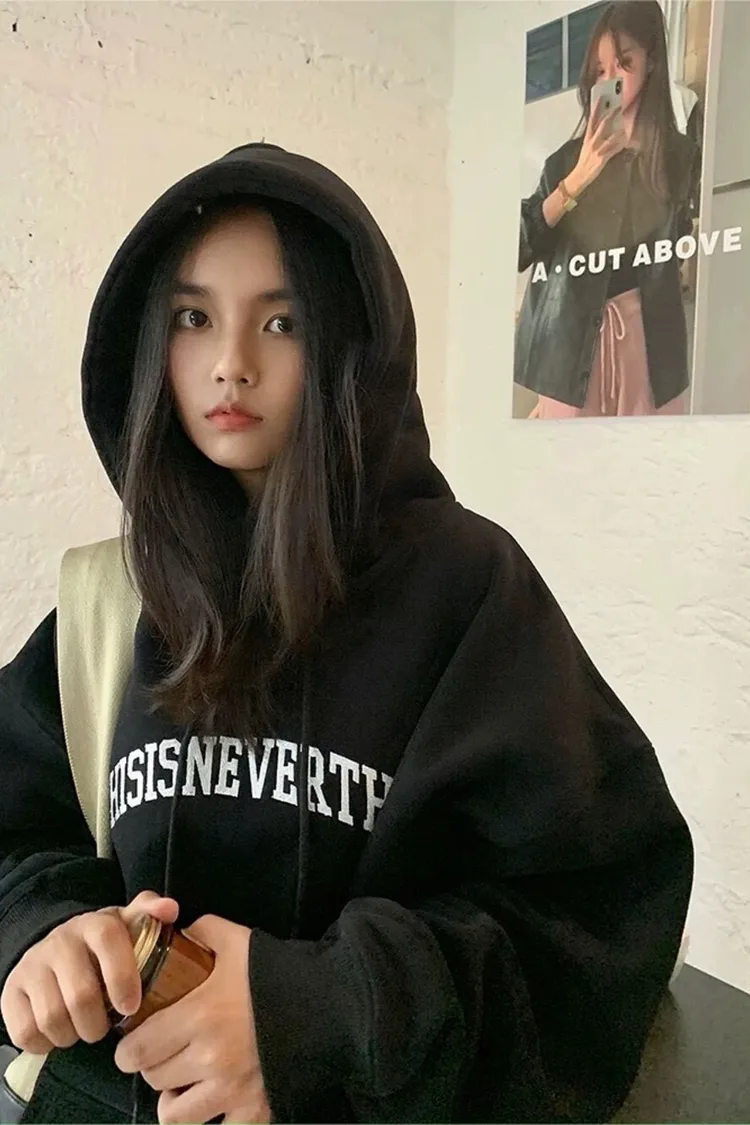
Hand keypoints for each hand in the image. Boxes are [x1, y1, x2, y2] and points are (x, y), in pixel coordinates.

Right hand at [0, 891, 177, 1053]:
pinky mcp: (11, 992)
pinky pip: (25, 1032)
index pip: (107, 940)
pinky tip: (59, 1033)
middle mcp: (60, 941)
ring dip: (73, 1035)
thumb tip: (170, 909)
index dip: (122, 976)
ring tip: (84, 1029)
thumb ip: (149, 913)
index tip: (131, 1006)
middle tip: (105, 1027)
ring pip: (52, 1018)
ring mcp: (32, 966)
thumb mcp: (127, 924)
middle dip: (97, 1023)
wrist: (55, 948)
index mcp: (94, 924)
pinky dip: (45, 1044)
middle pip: (80, 994)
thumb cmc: (103, 945)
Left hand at [114, 915, 268, 1124]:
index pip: (137, 1051)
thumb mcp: (238, 941)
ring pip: (175, 1116)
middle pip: (153, 1080)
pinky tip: (216, 1101)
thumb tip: (177, 932)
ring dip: (175, 1100)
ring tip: (185, 1083)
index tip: (135, 1042)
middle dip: (153, 1068)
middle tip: (164, 1054)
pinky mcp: (256, 1111)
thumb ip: (202, 932)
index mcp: (200, 1016)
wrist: (332, 1003)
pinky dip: (212, 1119)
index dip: (129, 1049)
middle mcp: (210, 1059)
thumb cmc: (279, 972)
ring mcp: (232, 1091)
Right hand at [566, 96, 628, 197]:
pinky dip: (620, 144)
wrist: (579, 176)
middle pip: (603, 124)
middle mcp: (592, 142)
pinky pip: (614, 149)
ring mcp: (597, 150)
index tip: (601, 97)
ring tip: (625, 127)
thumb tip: (606, 127)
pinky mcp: (602, 158)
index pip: (592, 119)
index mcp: (587, 138)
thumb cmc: (585, 161)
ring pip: (611, 136)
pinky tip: (625, 142)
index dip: (596, 107)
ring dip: (620, 130)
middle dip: (612, 114)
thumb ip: (594, 136)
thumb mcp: (587, 146)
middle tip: (619, 106)